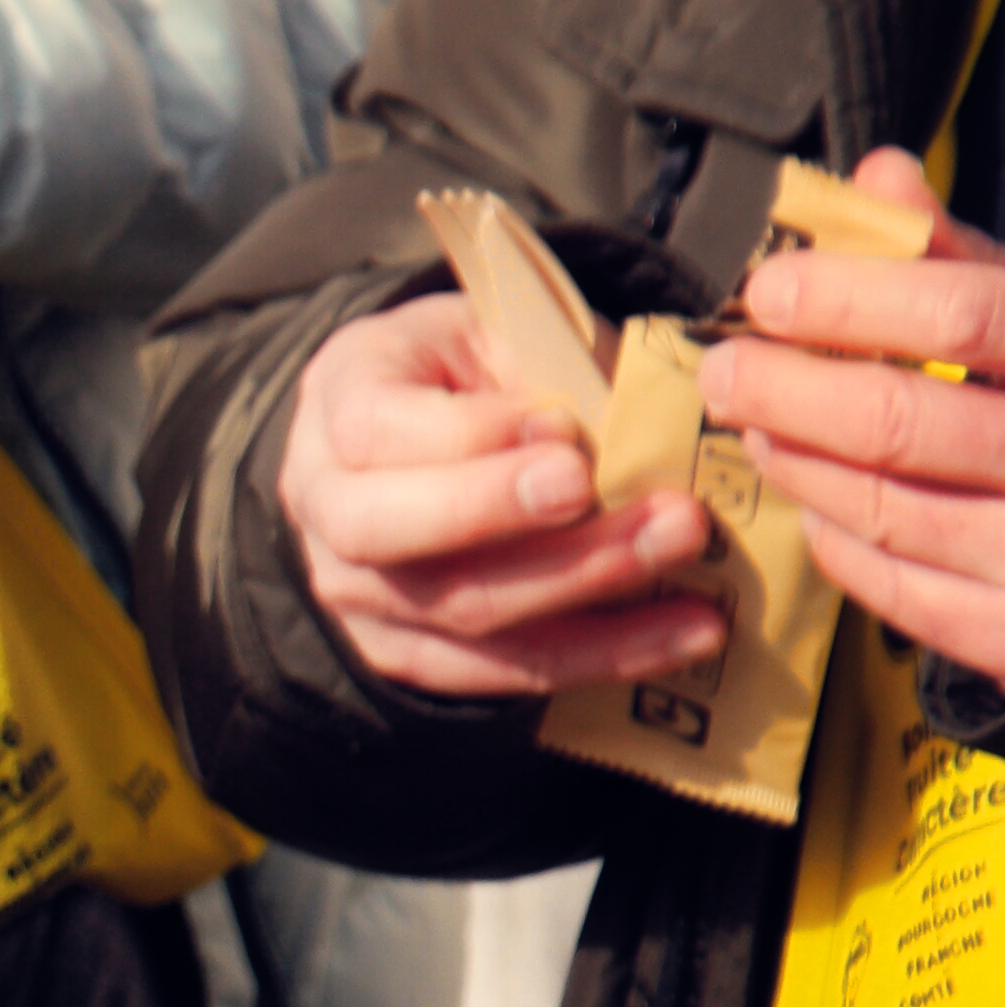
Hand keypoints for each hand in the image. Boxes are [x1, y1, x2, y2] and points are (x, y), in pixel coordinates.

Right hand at [278, 289, 720, 696]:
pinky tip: (683, 632)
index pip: (374, 431)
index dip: (468, 437)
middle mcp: (322, 507)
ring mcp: (357, 594)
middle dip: (496, 512)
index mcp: (338, 406)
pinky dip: (601, 655)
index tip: (561, 428)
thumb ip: (543, 369)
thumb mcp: (492, 336)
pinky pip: (502, 670)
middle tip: (590, 487)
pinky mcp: (408, 655)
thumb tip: (626, 424)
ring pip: (459, 609)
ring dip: (580, 579)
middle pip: (385, 531)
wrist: (417, 446)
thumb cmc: (467, 379)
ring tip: (679, 540)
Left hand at [707, 148, 1004, 682]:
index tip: (773, 289)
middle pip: (903, 422)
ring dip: (801, 465)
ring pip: (889, 512)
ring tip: (758, 424)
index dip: (852, 298)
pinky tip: (818, 508)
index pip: (964, 315)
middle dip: (789, 392)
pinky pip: (907, 596)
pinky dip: (845, 547)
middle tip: (727, 368)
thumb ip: (971, 258)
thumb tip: (877, 178)